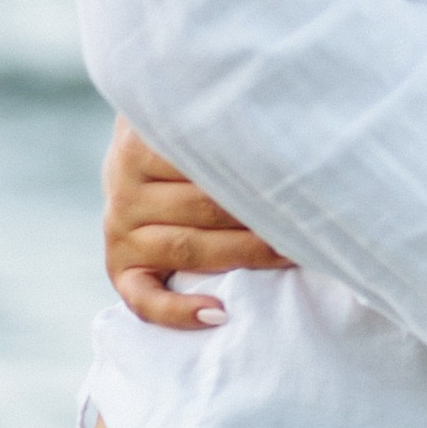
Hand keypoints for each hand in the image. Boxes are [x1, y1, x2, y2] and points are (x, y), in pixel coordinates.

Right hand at [103, 119, 293, 331]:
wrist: (136, 151)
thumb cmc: (187, 134)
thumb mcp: (195, 114)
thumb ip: (224, 120)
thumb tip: (292, 129)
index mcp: (141, 143)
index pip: (205, 163)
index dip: (256, 173)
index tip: (299, 180)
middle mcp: (124, 187)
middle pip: (203, 207)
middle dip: (259, 214)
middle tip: (309, 219)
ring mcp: (118, 229)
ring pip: (186, 249)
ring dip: (243, 254)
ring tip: (289, 253)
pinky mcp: (119, 267)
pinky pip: (143, 299)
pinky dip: (179, 311)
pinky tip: (219, 313)